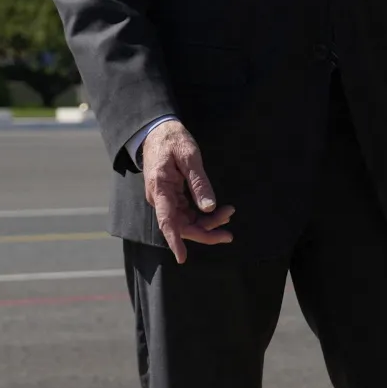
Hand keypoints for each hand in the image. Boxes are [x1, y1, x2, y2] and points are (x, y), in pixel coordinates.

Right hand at [139, 120, 234, 262]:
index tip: (182, 257)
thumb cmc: (173, 139)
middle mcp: (160, 198)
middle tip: (229, 232)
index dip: (175, 241)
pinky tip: (218, 211)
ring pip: (185, 221)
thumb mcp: (189, 156)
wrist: (157, 130)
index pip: (167, 221)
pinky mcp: (171, 196)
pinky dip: (202, 215)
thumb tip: (209, 208)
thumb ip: (199, 183)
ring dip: (207, 223)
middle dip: (205, 231)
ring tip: (228, 214)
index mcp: (161, 188)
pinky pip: (186, 213)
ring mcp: (165, 198)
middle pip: (181, 225)